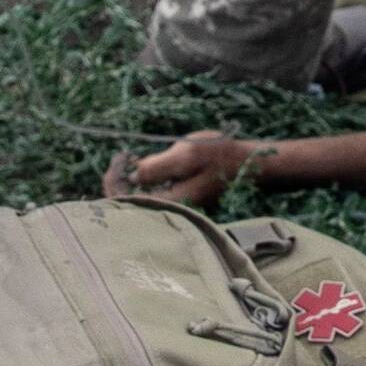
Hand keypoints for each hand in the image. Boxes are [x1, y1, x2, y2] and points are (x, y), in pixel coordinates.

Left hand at [112, 128, 263, 202]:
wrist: (249, 164)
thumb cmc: (220, 156)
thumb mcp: (187, 154)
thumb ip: (157, 167)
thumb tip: (133, 175)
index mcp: (170, 203)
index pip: (128, 202)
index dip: (115, 181)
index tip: (120, 158)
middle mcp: (171, 210)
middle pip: (131, 204)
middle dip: (120, 180)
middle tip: (122, 157)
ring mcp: (176, 206)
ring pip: (141, 199)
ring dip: (131, 180)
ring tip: (129, 159)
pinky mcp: (180, 200)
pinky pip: (152, 194)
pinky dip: (144, 181)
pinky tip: (144, 165)